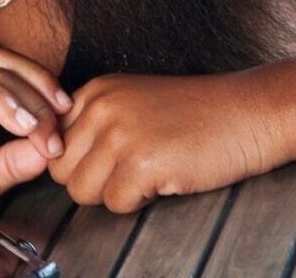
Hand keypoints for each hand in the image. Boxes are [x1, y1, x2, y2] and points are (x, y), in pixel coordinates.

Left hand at [49, 71, 279, 212]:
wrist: (246, 112)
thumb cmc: (194, 113)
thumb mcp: (130, 101)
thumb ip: (93, 121)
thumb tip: (57, 156)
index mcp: (93, 92)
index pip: (49, 138)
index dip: (72, 159)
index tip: (98, 163)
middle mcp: (99, 109)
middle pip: (59, 169)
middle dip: (88, 180)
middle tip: (123, 175)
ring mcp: (119, 135)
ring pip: (81, 190)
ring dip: (110, 194)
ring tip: (141, 178)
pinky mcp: (142, 164)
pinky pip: (116, 204)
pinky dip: (137, 203)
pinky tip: (160, 183)